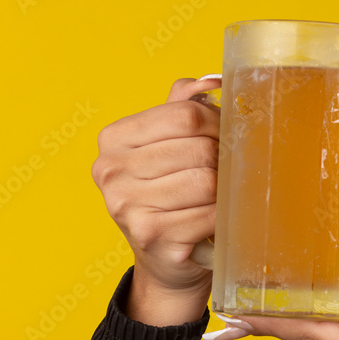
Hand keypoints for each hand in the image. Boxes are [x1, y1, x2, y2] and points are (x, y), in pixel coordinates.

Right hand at [91, 76, 221, 323]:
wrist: (167, 258)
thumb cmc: (173, 193)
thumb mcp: (169, 144)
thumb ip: (184, 105)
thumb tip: (211, 82)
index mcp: (114, 139)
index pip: (185, 114)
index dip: (218, 123)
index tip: (226, 136)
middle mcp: (111, 171)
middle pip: (199, 148)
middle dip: (224, 158)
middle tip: (227, 171)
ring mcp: (127, 206)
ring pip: (207, 181)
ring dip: (225, 189)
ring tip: (220, 195)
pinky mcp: (151, 236)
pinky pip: (210, 213)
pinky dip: (223, 216)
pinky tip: (217, 220)